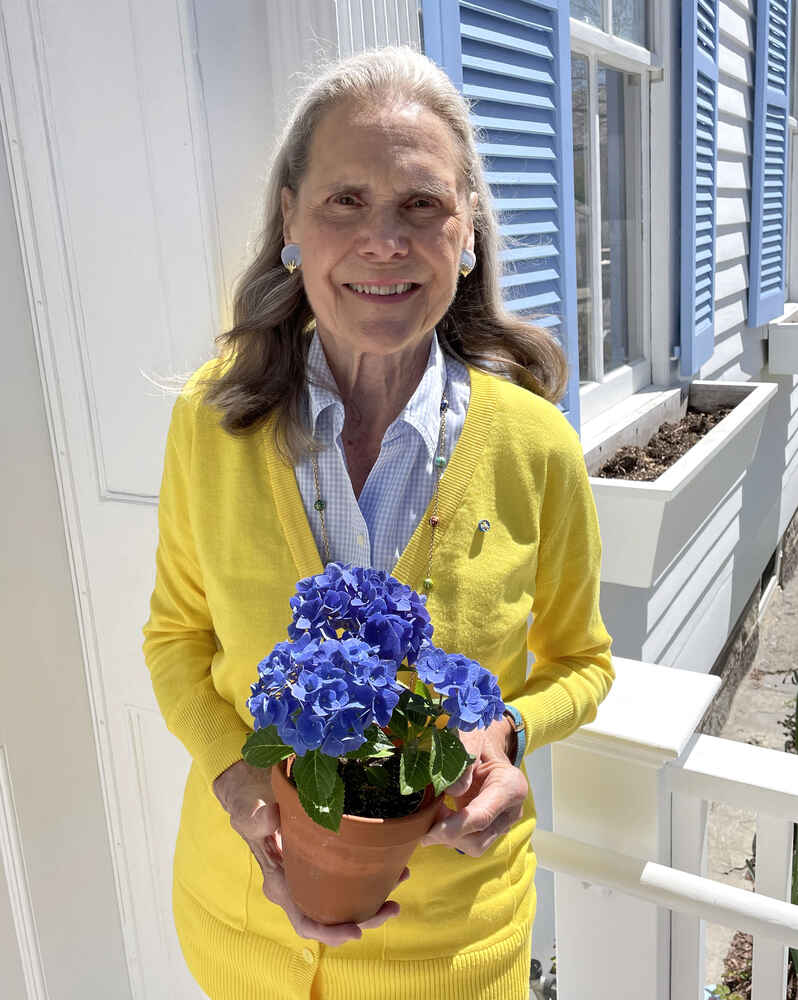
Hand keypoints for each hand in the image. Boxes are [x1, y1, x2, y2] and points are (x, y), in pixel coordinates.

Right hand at [212, 760, 406, 944]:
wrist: (253, 786)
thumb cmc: (249, 800)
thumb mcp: (248, 808)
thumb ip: (254, 816)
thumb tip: (269, 820)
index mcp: (280, 882)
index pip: (305, 921)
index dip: (330, 932)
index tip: (357, 932)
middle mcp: (298, 885)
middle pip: (333, 917)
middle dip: (365, 918)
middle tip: (393, 906)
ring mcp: (313, 874)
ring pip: (346, 900)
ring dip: (374, 898)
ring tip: (401, 878)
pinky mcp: (324, 858)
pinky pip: (348, 876)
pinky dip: (371, 876)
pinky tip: (391, 863)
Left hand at [420, 718, 527, 856]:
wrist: (489, 747)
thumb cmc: (478, 740)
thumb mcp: (469, 740)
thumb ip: (462, 764)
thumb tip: (453, 790)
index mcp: (511, 786)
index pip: (480, 817)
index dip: (451, 827)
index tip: (427, 829)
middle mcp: (512, 810)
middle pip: (477, 840)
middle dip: (447, 835)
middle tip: (426, 817)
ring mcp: (505, 822)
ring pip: (474, 846)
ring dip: (448, 836)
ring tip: (435, 813)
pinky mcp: (494, 829)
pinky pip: (472, 841)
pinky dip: (452, 835)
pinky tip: (442, 816)